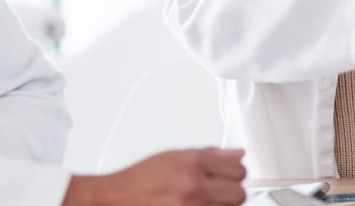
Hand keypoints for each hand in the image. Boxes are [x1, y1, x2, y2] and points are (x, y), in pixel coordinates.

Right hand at [62, 148, 246, 205]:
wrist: (116, 199)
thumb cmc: (140, 180)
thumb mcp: (174, 156)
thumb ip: (209, 154)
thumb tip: (236, 153)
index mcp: (192, 164)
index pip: (238, 169)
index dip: (235, 172)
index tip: (229, 174)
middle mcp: (194, 186)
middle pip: (239, 194)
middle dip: (232, 192)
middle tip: (220, 191)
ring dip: (221, 204)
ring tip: (203, 199)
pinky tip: (197, 204)